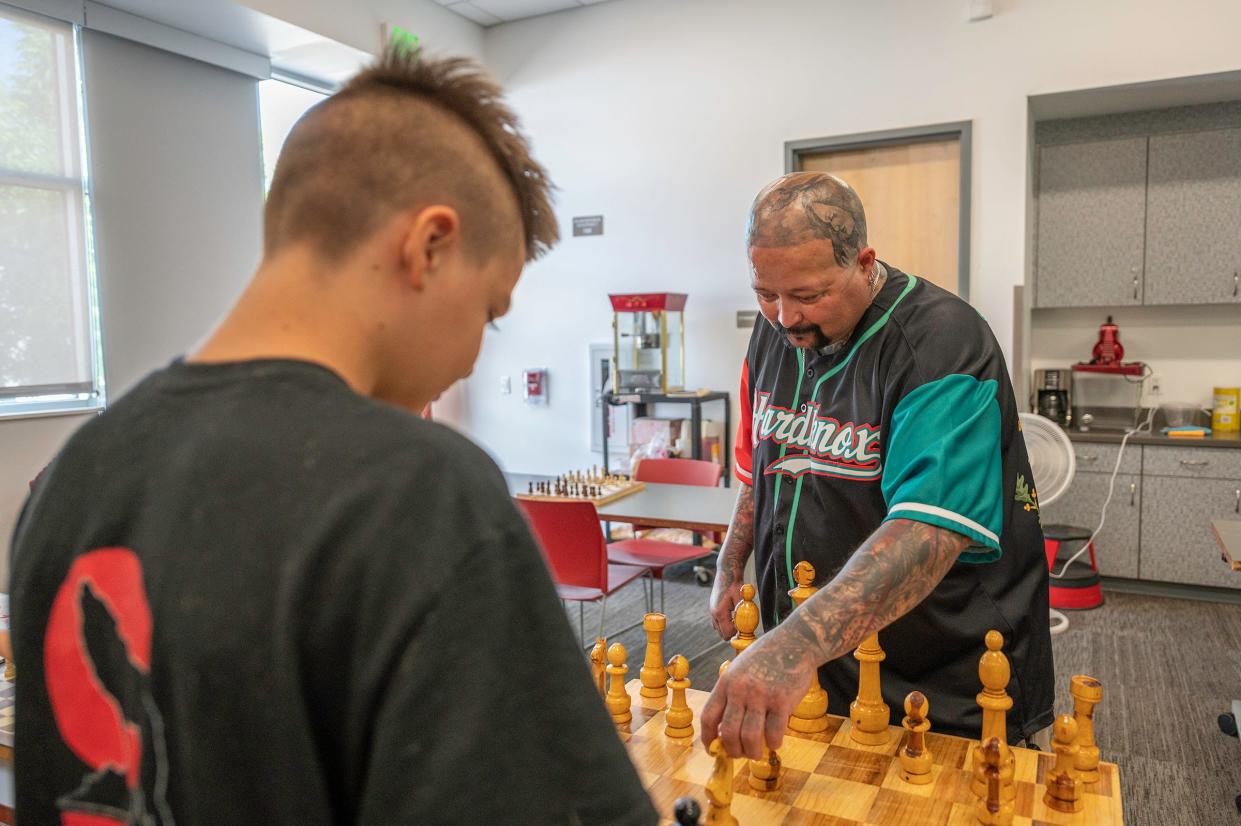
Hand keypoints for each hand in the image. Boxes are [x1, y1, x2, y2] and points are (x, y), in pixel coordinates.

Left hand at [699, 630, 814, 759]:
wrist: (795, 642)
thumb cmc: (766, 657)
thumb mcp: (739, 670)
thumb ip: (731, 695)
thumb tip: (723, 730)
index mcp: (726, 682)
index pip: (708, 718)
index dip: (708, 739)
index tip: (713, 750)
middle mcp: (740, 690)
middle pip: (728, 733)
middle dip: (733, 751)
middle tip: (741, 754)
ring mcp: (761, 696)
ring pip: (749, 738)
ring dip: (752, 752)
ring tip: (756, 753)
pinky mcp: (782, 702)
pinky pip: (773, 734)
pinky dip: (773, 744)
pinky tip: (775, 741)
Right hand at [708, 571, 742, 639]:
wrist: (726, 573)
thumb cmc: (735, 585)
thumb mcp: (741, 599)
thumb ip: (743, 614)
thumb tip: (747, 627)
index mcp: (719, 612)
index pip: (727, 634)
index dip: (737, 634)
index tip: (745, 628)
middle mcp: (713, 614)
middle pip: (722, 634)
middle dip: (733, 632)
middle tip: (742, 625)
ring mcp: (711, 612)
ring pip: (719, 629)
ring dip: (728, 627)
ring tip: (737, 619)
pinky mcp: (713, 609)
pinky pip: (718, 623)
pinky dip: (725, 623)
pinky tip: (732, 615)